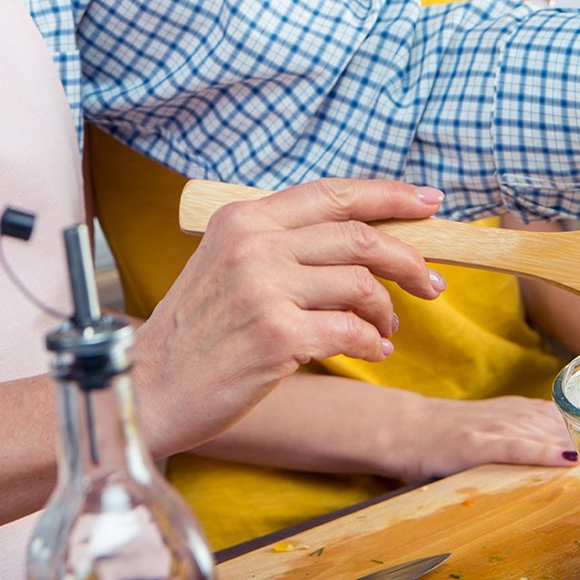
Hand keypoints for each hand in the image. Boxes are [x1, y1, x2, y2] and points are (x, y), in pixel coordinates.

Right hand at [134, 177, 445, 454]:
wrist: (148, 386)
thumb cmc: (198, 331)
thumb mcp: (228, 263)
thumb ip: (283, 242)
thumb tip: (363, 236)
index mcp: (244, 217)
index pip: (333, 192)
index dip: (389, 195)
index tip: (428, 201)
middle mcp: (254, 243)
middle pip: (359, 234)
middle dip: (408, 257)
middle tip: (432, 282)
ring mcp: (264, 287)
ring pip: (361, 282)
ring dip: (386, 309)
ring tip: (385, 328)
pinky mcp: (276, 334)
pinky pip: (350, 330)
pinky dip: (371, 342)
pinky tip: (372, 351)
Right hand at [389, 393, 577, 485]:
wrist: (402, 428)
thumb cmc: (445, 434)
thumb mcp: (489, 426)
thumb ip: (521, 433)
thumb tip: (560, 450)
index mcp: (515, 409)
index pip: (564, 415)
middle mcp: (510, 413)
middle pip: (562, 423)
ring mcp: (494, 427)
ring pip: (545, 432)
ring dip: (578, 444)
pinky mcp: (476, 444)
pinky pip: (514, 447)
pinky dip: (541, 451)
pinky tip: (565, 458)